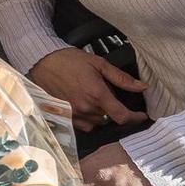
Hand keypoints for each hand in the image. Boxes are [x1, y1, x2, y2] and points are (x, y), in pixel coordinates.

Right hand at [27, 46, 146, 131]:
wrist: (43, 62)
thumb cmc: (70, 60)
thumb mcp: (99, 63)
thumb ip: (121, 78)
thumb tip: (141, 87)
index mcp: (97, 94)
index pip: (122, 116)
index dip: (135, 118)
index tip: (141, 116)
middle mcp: (86, 108)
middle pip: (110, 118)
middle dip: (114, 109)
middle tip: (108, 95)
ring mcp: (74, 114)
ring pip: (97, 122)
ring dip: (101, 114)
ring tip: (96, 99)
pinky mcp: (65, 116)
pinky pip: (84, 125)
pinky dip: (89, 119)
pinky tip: (86, 106)